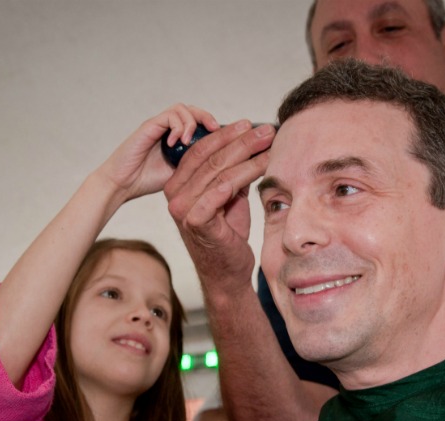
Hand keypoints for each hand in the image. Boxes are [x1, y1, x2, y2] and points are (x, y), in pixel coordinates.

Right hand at [96, 104, 219, 201]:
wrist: (122, 183)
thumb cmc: (147, 180)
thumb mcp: (180, 173)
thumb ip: (196, 163)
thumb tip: (220, 163)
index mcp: (176, 137)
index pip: (199, 121)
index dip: (212, 125)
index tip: (223, 136)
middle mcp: (168, 128)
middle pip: (192, 110)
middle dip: (206, 117)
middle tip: (215, 129)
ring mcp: (158, 126)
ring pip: (181, 109)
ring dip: (191, 122)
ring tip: (189, 140)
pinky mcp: (149, 126)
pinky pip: (168, 116)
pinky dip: (176, 127)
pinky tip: (175, 143)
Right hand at [165, 121, 275, 294]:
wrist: (227, 272)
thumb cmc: (227, 235)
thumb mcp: (229, 197)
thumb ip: (232, 172)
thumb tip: (250, 143)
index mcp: (178, 184)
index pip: (201, 150)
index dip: (227, 134)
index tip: (252, 124)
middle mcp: (175, 194)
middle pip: (210, 159)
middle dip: (242, 141)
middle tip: (266, 131)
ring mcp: (183, 210)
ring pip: (218, 174)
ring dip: (248, 157)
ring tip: (270, 147)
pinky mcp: (196, 224)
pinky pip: (216, 196)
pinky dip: (235, 181)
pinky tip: (255, 169)